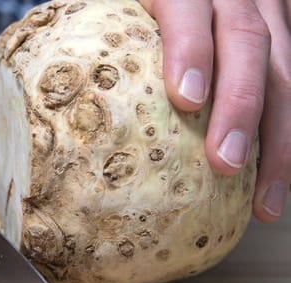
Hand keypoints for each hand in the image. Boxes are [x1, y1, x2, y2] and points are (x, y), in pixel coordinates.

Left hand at [138, 0, 290, 222]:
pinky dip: (285, 134)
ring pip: (284, 70)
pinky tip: (276, 177)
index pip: (188, 7)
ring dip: (278, 139)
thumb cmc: (142, 11)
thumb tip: (74, 101)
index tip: (187, 99)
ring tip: (265, 201)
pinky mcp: (283, 32)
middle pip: (246, 40)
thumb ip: (117, 38)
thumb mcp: (128, 10)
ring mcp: (267, 12)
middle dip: (240, 105)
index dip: (190, 50)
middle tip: (226, 163)